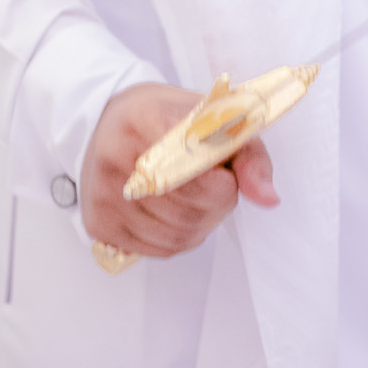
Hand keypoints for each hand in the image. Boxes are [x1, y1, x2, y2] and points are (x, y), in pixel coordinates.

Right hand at [80, 82, 278, 258]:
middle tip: (216, 185)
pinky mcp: (98, 222)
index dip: (223, 182)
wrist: (112, 122)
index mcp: (145, 118)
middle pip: (188, 209)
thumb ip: (249, 157)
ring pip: (175, 235)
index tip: (226, 173)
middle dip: (217, 205)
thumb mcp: (217, 119)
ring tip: (197, 197)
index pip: (194, 170)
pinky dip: (179, 237)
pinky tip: (176, 211)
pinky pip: (157, 250)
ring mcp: (103, 192)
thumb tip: (270, 199)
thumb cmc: (171, 119)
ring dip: (201, 224)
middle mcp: (115, 156)